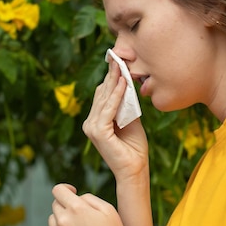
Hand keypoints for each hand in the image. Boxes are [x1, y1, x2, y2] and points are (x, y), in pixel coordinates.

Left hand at [46, 184, 140, 225]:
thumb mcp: (108, 209)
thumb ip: (89, 198)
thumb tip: (77, 197)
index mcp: (76, 208)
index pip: (58, 190)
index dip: (66, 188)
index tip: (73, 192)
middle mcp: (64, 221)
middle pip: (55, 204)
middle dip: (66, 204)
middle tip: (80, 213)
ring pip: (52, 219)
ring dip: (61, 218)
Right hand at [82, 60, 148, 181]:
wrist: (135, 169)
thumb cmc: (134, 147)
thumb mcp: (131, 119)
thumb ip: (125, 104)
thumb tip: (125, 82)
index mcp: (95, 120)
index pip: (102, 95)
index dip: (110, 77)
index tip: (117, 60)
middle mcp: (90, 123)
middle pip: (102, 94)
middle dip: (111, 75)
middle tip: (118, 56)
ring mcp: (91, 128)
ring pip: (104, 99)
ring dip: (114, 81)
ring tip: (121, 65)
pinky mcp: (98, 132)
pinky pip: (108, 109)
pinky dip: (116, 95)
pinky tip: (123, 83)